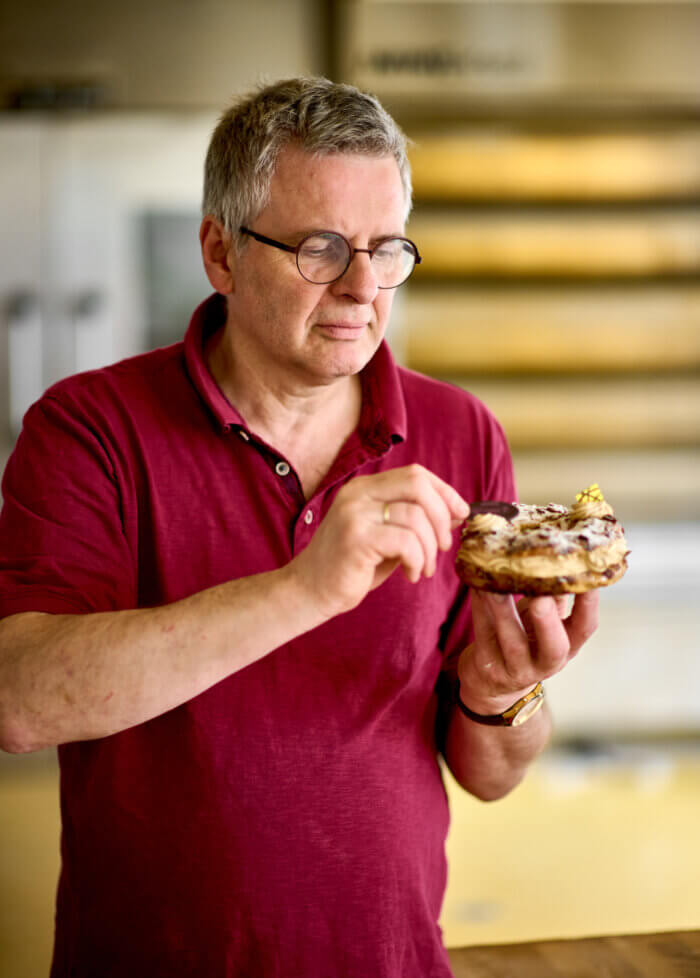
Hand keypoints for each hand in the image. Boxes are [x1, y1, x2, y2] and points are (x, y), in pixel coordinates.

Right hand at [290, 464, 468, 618]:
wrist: (309, 591)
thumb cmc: (352, 566)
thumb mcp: (386, 536)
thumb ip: (414, 520)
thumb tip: (456, 512)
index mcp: (365, 488)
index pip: (416, 474)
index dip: (445, 492)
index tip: (460, 515)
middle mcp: (357, 494)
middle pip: (418, 485)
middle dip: (442, 516)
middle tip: (443, 546)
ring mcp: (354, 514)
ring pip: (416, 517)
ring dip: (430, 549)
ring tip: (423, 568)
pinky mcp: (356, 538)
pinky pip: (406, 541)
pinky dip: (417, 560)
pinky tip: (410, 574)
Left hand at [457, 590, 598, 714]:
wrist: (491, 682)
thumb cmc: (524, 639)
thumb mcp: (545, 621)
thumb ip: (554, 596)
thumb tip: (560, 553)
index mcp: (567, 647)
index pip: (585, 627)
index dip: (589, 604)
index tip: (587, 576)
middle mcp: (546, 662)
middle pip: (554, 648)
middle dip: (548, 621)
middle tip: (541, 594)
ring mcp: (516, 668)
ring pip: (512, 641)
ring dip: (504, 610)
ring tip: (497, 582)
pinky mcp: (487, 665)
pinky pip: (483, 632)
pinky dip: (480, 607)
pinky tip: (476, 584)